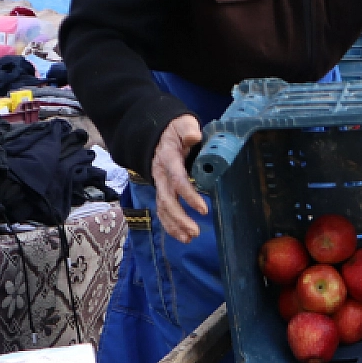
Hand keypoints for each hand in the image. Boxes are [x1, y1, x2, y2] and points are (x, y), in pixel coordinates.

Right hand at [151, 114, 206, 242]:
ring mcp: (159, 184)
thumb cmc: (175, 130)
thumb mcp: (182, 124)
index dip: (189, 195)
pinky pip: (163, 211)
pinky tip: (183, 237)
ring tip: (190, 238)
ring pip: (163, 209)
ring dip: (175, 226)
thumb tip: (194, 137)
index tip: (204, 210)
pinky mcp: (162, 191)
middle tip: (196, 232)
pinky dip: (171, 226)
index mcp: (168, 159)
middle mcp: (160, 175)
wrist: (157, 133)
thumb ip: (188, 129)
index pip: (177, 180)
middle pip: (167, 200)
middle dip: (180, 218)